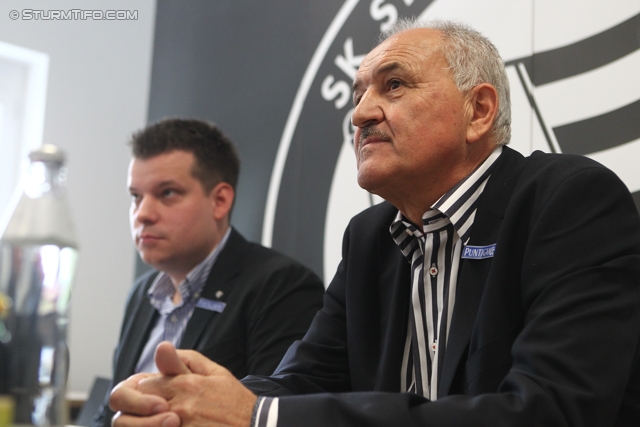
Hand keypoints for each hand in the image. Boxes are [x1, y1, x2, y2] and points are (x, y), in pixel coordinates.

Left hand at [112, 342, 256, 426]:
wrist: (255, 425)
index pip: (145, 384)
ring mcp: (180, 426)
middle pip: (141, 405)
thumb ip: (187, 359)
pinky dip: (161, 426)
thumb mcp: (216, 373)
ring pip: (146, 423)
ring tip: (162, 419)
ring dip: (150, 421)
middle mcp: (179, 406)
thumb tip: (161, 346)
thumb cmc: (236, 401)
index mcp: (186, 385)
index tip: (156, 393)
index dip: (148, 389)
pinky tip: (174, 424)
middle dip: (143, 406)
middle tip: (155, 408)